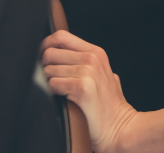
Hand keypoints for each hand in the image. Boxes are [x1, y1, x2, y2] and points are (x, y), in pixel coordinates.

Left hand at [41, 30, 137, 152]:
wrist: (121, 127)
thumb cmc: (109, 105)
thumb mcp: (102, 74)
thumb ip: (85, 61)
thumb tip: (59, 54)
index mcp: (96, 52)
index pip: (61, 36)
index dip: (46, 45)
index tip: (42, 58)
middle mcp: (92, 58)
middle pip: (50, 52)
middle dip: (44, 67)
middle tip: (50, 80)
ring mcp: (88, 72)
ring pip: (48, 70)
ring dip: (48, 83)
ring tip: (60, 92)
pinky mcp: (82, 88)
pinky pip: (52, 84)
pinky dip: (52, 92)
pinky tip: (63, 98)